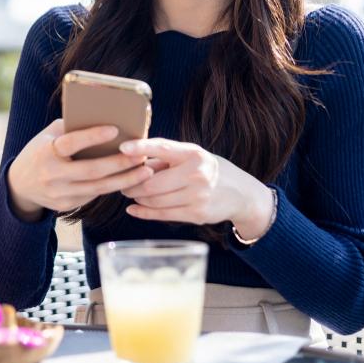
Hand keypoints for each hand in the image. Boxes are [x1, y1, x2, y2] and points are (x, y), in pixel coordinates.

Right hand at [6, 119, 153, 220]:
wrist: (20, 185)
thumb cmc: (41, 151)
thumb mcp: (48, 136)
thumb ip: (71, 128)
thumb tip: (104, 118)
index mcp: (46, 152)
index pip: (71, 143)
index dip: (92, 136)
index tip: (115, 129)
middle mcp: (52, 175)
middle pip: (91, 171)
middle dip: (120, 164)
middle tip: (142, 155)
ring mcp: (59, 194)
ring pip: (98, 188)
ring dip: (125, 180)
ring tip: (146, 171)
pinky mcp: (66, 206)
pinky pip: (94, 195)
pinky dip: (113, 186)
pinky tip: (130, 179)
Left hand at [119, 138, 273, 236]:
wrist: (240, 194)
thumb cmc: (208, 170)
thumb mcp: (192, 156)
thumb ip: (165, 158)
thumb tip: (133, 160)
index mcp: (194, 154)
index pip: (163, 148)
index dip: (141, 147)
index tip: (123, 147)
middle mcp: (197, 174)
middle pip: (152, 183)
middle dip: (133, 184)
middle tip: (123, 183)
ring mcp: (197, 196)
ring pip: (155, 201)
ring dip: (138, 198)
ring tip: (132, 193)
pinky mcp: (197, 214)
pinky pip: (162, 215)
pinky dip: (144, 212)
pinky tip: (134, 209)